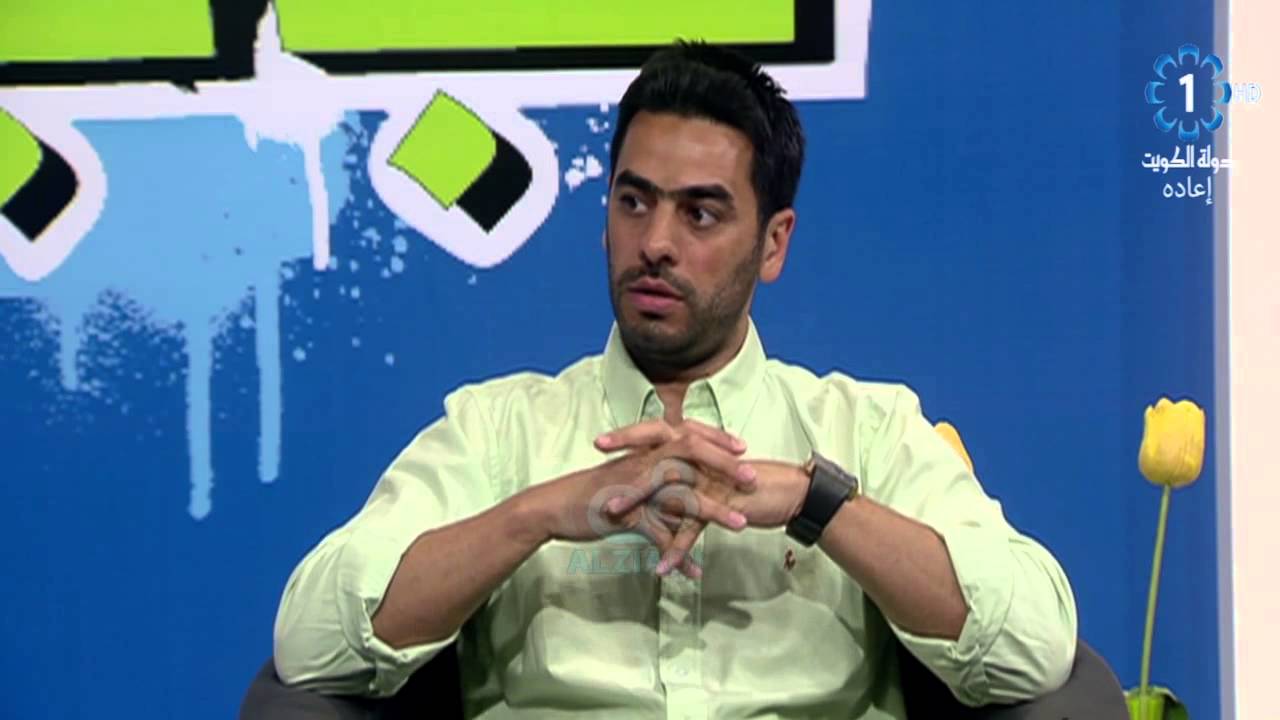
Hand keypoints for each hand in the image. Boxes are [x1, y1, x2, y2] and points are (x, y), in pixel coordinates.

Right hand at [527, 419, 757, 576]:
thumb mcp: (629, 476)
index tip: (743, 446)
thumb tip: (680, 480)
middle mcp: (643, 463)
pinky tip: (694, 573)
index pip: (687, 434)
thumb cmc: (594, 492)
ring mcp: (635, 488)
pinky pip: (657, 536)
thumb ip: (655, 475)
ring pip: (681, 496)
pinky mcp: (625, 515)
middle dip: (725, 467)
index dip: (716, 439)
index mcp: (646, 450)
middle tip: (753, 479)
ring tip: (741, 525)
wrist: (556, 506)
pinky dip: (677, 555)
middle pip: (691, 455)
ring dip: (714, 511)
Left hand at [602, 427, 810, 575]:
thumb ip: (687, 470)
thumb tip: (663, 473)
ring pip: (668, 491)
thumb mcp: (712, 474)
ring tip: (611, 521)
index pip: (655, 435)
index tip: (599, 442)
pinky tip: (662, 568)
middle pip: (654, 458)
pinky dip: (678, 549)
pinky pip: (694, 527)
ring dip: (638, 506)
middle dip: (622, 468)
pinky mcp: (722, 502)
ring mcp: (709, 479)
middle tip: (591, 468)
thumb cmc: (746, 483)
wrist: (787, 492)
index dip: (628, 437)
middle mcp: (698, 458)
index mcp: (693, 446)